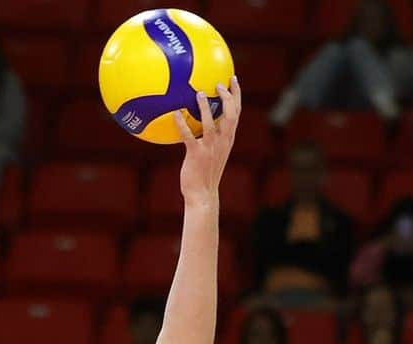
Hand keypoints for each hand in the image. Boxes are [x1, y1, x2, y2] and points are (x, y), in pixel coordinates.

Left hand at [173, 77, 240, 205]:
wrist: (202, 195)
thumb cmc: (205, 175)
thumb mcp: (213, 154)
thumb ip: (211, 138)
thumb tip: (201, 124)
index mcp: (227, 140)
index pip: (236, 114)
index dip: (236, 95)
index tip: (233, 80)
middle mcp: (222, 142)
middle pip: (230, 115)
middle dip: (227, 96)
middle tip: (219, 83)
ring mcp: (210, 148)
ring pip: (211, 123)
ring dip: (206, 107)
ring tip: (200, 93)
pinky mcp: (196, 155)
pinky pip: (189, 136)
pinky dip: (182, 124)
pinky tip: (175, 113)